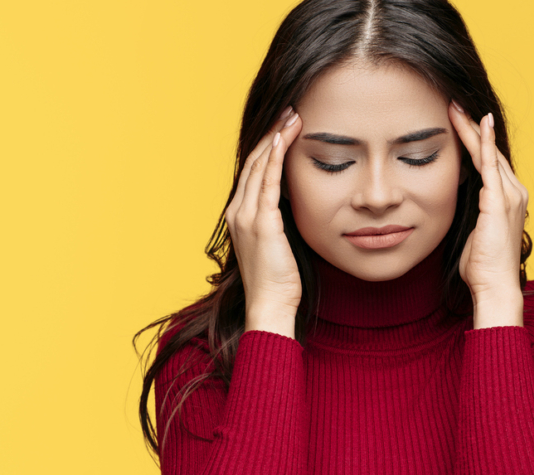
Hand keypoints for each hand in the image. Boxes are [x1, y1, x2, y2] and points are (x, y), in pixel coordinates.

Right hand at [225, 107, 304, 324]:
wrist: (270, 305)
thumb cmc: (279, 280)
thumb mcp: (278, 242)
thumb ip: (280, 220)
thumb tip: (296, 201)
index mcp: (239, 215)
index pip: (253, 171)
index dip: (268, 146)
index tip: (284, 126)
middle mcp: (238, 211)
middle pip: (254, 162)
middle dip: (272, 134)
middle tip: (290, 110)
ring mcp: (247, 216)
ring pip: (260, 166)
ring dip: (276, 138)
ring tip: (292, 116)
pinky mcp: (262, 223)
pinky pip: (268, 182)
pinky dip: (276, 158)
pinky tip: (284, 139)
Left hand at [448, 102, 527, 304]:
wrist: (495, 285)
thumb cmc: (482, 268)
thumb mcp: (474, 234)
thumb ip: (470, 215)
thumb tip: (452, 207)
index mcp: (507, 201)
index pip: (490, 163)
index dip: (475, 142)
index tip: (459, 123)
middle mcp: (514, 193)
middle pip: (490, 152)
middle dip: (472, 128)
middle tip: (454, 104)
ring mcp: (509, 195)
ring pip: (488, 153)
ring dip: (472, 129)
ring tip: (455, 107)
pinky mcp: (499, 200)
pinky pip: (490, 164)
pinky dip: (484, 142)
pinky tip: (478, 123)